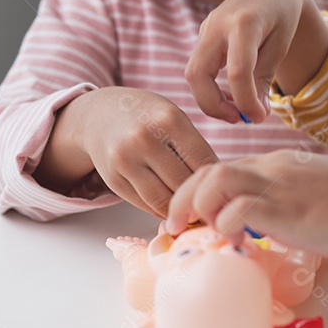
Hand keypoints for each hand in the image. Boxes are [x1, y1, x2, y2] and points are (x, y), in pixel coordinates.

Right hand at [38, 87, 218, 217]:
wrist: (100, 115)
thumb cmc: (147, 116)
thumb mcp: (174, 118)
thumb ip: (194, 146)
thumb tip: (219, 185)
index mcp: (169, 120)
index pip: (202, 161)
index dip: (216, 181)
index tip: (227, 192)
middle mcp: (144, 140)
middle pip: (183, 184)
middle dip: (200, 198)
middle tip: (214, 208)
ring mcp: (125, 161)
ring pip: (163, 200)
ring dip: (181, 210)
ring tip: (195, 213)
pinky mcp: (113, 180)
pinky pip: (145, 204)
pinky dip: (161, 210)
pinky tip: (173, 209)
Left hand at [166, 150, 327, 258]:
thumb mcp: (323, 193)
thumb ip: (298, 200)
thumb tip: (281, 222)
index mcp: (283, 162)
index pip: (226, 166)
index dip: (200, 190)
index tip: (191, 216)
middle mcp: (276, 168)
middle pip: (209, 169)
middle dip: (183, 197)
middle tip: (176, 226)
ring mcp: (281, 186)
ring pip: (216, 179)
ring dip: (198, 206)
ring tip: (201, 231)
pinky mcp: (289, 210)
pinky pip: (239, 209)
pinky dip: (226, 226)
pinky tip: (235, 243)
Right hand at [185, 0, 327, 124]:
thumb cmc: (282, 17)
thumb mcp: (280, 46)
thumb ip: (264, 79)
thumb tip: (254, 115)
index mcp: (244, 23)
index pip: (237, 71)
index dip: (246, 101)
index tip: (259, 118)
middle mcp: (217, 24)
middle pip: (198, 74)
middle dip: (213, 105)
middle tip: (238, 119)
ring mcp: (205, 29)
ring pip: (192, 74)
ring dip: (210, 99)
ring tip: (238, 110)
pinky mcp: (202, 36)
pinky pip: (198, 68)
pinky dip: (211, 88)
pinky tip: (232, 95)